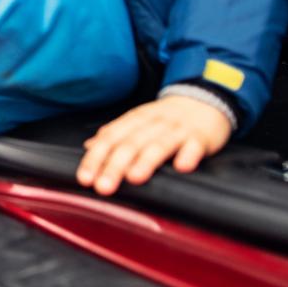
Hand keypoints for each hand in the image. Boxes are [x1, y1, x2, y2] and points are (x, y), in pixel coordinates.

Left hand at [76, 95, 232, 195]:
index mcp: (134, 120)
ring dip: (146, 161)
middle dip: (114, 166)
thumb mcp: (137, 121)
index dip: (95, 158)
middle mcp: (153, 123)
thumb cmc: (165, 118)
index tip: (85, 179)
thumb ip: (115, 135)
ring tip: (133, 178)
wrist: (202, 99)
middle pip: (131, 144)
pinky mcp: (200, 137)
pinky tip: (182, 167)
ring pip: (159, 145)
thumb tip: (89, 147)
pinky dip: (188, 155)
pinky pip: (194, 146)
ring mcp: (177, 130)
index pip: (110, 138)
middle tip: (103, 187)